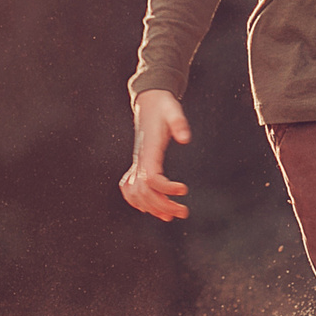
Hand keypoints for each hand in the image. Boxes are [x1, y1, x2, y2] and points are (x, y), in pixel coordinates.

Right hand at [119, 90, 191, 220]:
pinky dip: (137, 201)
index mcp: (149, 150)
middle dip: (163, 206)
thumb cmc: (163, 106)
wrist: (149, 100)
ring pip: (137, 194)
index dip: (166, 189)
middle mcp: (140, 160)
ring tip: (171, 215)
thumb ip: (179, 122)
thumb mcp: (173, 110)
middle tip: (183, 212)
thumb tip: (185, 138)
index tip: (184, 190)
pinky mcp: (138, 163)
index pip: (152, 178)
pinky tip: (150, 208)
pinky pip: (130, 188)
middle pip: (145, 192)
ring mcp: (137, 163)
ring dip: (153, 207)